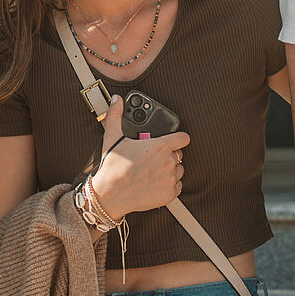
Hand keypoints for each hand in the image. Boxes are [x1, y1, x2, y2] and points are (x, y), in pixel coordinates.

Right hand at [89, 95, 188, 222]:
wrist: (111, 195)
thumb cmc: (113, 167)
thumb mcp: (113, 137)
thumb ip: (116, 115)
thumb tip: (117, 100)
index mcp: (160, 146)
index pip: (183, 137)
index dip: (179, 137)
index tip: (174, 139)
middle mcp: (169, 161)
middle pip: (179, 154)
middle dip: (170, 154)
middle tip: (154, 158)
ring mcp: (170, 178)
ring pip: (179, 170)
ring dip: (171, 170)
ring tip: (154, 170)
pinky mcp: (170, 193)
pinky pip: (177, 186)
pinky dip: (170, 185)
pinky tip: (156, 183)